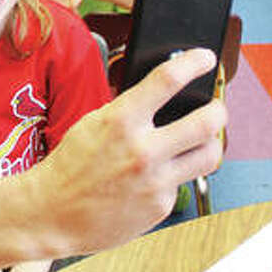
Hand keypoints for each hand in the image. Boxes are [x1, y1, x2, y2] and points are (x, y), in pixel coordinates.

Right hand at [37, 48, 225, 253]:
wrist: (52, 214)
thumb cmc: (69, 167)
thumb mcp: (92, 124)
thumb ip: (127, 110)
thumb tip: (162, 94)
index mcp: (120, 121)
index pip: (168, 79)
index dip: (194, 62)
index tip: (205, 57)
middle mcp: (142, 150)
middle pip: (207, 121)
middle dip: (218, 109)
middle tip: (216, 107)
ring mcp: (155, 180)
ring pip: (210, 154)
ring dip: (210, 143)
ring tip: (200, 141)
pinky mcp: (160, 205)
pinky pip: (183, 182)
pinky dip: (174, 175)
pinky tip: (156, 176)